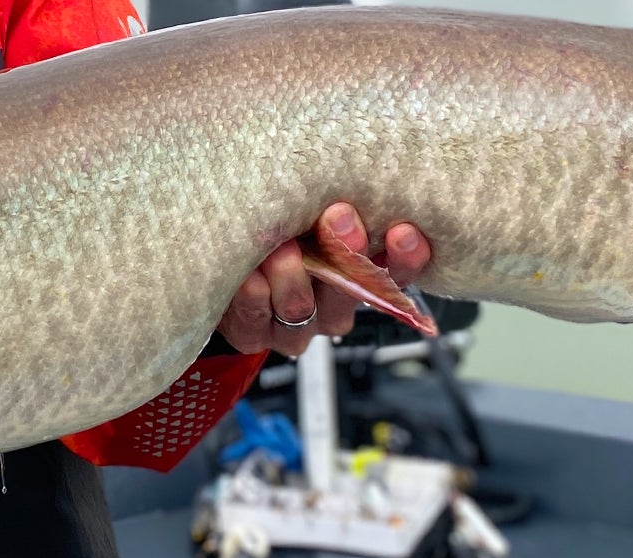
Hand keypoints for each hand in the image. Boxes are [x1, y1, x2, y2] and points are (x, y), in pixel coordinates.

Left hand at [216, 204, 430, 356]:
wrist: (226, 261)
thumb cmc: (280, 224)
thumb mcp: (311, 205)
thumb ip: (334, 192)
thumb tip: (343, 146)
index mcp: (360, 278)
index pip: (397, 273)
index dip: (406, 258)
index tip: (403, 230)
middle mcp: (332, 308)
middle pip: (351, 291)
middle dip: (345, 252)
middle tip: (338, 216)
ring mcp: (293, 327)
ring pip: (300, 308)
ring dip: (291, 275)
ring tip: (280, 247)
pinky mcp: (253, 335)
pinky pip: (255, 322)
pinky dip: (252, 296)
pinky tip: (250, 275)